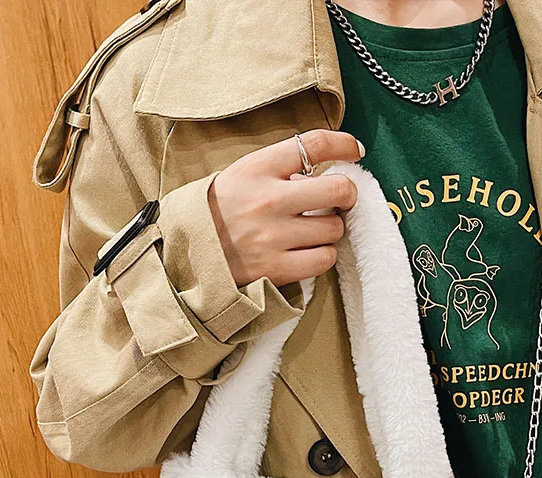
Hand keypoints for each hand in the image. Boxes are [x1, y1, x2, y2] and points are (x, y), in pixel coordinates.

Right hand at [207, 130, 364, 287]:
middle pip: (339, 189)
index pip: (314, 144)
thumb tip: (324, 171)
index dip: (345, 144)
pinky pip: (323, 259)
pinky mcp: (275, 269)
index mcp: (259, 169)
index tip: (355, 151)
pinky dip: (322, 255)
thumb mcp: (243, 174)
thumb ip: (281, 168)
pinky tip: (308, 250)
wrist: (186, 253)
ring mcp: (273, 237)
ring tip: (312, 230)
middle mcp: (268, 200)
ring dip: (330, 229)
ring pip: (334, 229)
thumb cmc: (220, 210)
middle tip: (339, 201)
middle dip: (347, 195)